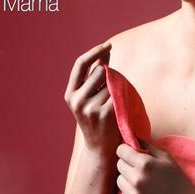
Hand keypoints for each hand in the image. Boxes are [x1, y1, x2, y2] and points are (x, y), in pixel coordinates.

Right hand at [64, 42, 118, 158]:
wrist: (101, 148)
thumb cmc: (98, 120)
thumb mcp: (90, 98)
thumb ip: (95, 77)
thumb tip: (104, 54)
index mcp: (70, 93)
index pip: (80, 64)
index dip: (95, 52)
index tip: (108, 45)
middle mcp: (76, 100)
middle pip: (100, 71)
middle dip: (111, 74)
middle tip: (115, 89)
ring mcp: (89, 107)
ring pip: (111, 81)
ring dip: (118, 86)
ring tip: (116, 102)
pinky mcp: (104, 114)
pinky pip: (119, 93)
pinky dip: (124, 95)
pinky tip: (122, 107)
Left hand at [115, 141, 194, 193]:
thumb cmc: (178, 181)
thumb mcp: (168, 159)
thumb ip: (150, 147)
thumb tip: (134, 138)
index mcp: (145, 164)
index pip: (121, 151)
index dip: (126, 150)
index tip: (131, 153)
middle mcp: (136, 179)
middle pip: (119, 165)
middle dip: (128, 164)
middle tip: (141, 169)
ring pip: (119, 180)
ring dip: (128, 179)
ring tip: (143, 182)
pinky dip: (130, 193)